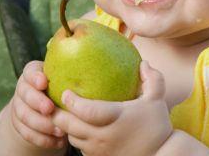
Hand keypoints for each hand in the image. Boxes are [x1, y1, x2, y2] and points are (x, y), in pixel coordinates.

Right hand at [10, 61, 67, 149]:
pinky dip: (42, 139)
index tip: (44, 82)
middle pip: (25, 94)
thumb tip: (98, 66)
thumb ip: (74, 73)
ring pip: (24, 116)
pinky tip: (57, 142)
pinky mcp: (19, 125)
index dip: (35, 77)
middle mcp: (23, 88)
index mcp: (33, 73)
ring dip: (42, 124)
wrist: (42, 108)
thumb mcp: (65, 78)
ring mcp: (19, 107)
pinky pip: (27, 133)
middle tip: (51, 109)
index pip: (30, 72)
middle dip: (37, 102)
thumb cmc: (62, 87)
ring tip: (60, 131)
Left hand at [53, 61, 172, 155]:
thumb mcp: (157, 100)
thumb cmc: (157, 126)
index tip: (65, 92)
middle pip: (70, 126)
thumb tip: (144, 62)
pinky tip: (76, 128)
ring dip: (65, 127)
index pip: (87, 111)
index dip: (72, 102)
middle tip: (51, 101)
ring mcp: (99, 150)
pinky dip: (74, 138)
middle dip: (56, 114)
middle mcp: (103, 136)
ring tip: (60, 113)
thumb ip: (152, 79)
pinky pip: (79, 149)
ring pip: (71, 138)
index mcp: (115, 118)